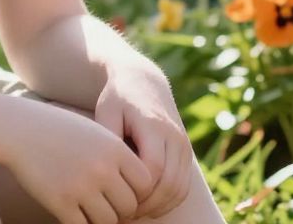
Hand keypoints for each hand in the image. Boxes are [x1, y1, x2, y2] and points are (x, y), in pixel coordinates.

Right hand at [6, 102, 152, 223]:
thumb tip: (140, 192)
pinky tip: (71, 210)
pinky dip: (80, 223)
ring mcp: (81, 186)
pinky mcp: (60, 202)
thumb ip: (119, 158)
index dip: (137, 191)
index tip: (122, 189)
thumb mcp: (95, 134)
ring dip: (101, 219)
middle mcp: (101, 168)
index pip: (145, 183)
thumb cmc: (60, 131)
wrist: (19, 129)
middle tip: (104, 202)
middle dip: (120, 209)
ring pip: (109, 221)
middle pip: (129, 206)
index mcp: (114, 148)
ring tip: (88, 207)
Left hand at [94, 57, 196, 219]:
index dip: (136, 190)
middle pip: (170, 184)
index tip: (116, 198)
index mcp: (154, 126)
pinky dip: (169, 201)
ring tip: (134, 213)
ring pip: (180, 189)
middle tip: (124, 214)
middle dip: (148, 205)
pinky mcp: (187, 153)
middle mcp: (174, 137)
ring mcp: (184, 146)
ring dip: (159, 207)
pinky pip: (184, 186)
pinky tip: (149, 206)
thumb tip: (106, 169)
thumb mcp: (107, 110)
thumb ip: (108, 137)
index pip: (153, 169)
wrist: (144, 81)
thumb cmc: (118, 98)